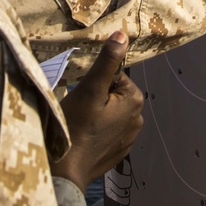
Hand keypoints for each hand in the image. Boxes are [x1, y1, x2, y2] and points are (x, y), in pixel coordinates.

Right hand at [51, 31, 143, 194]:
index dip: (95, 82)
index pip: (113, 76)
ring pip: (109, 111)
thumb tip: (122, 34)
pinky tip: (84, 136)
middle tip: (79, 109)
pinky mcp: (118, 151)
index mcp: (134, 99)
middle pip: (112, 93)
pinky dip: (96, 129)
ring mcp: (129, 137)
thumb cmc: (76, 127)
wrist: (67, 171)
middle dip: (96, 97)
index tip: (83, 96)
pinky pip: (108, 129)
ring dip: (96, 113)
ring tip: (80, 123)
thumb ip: (107, 61)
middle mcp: (137, 118)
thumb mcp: (90, 90)